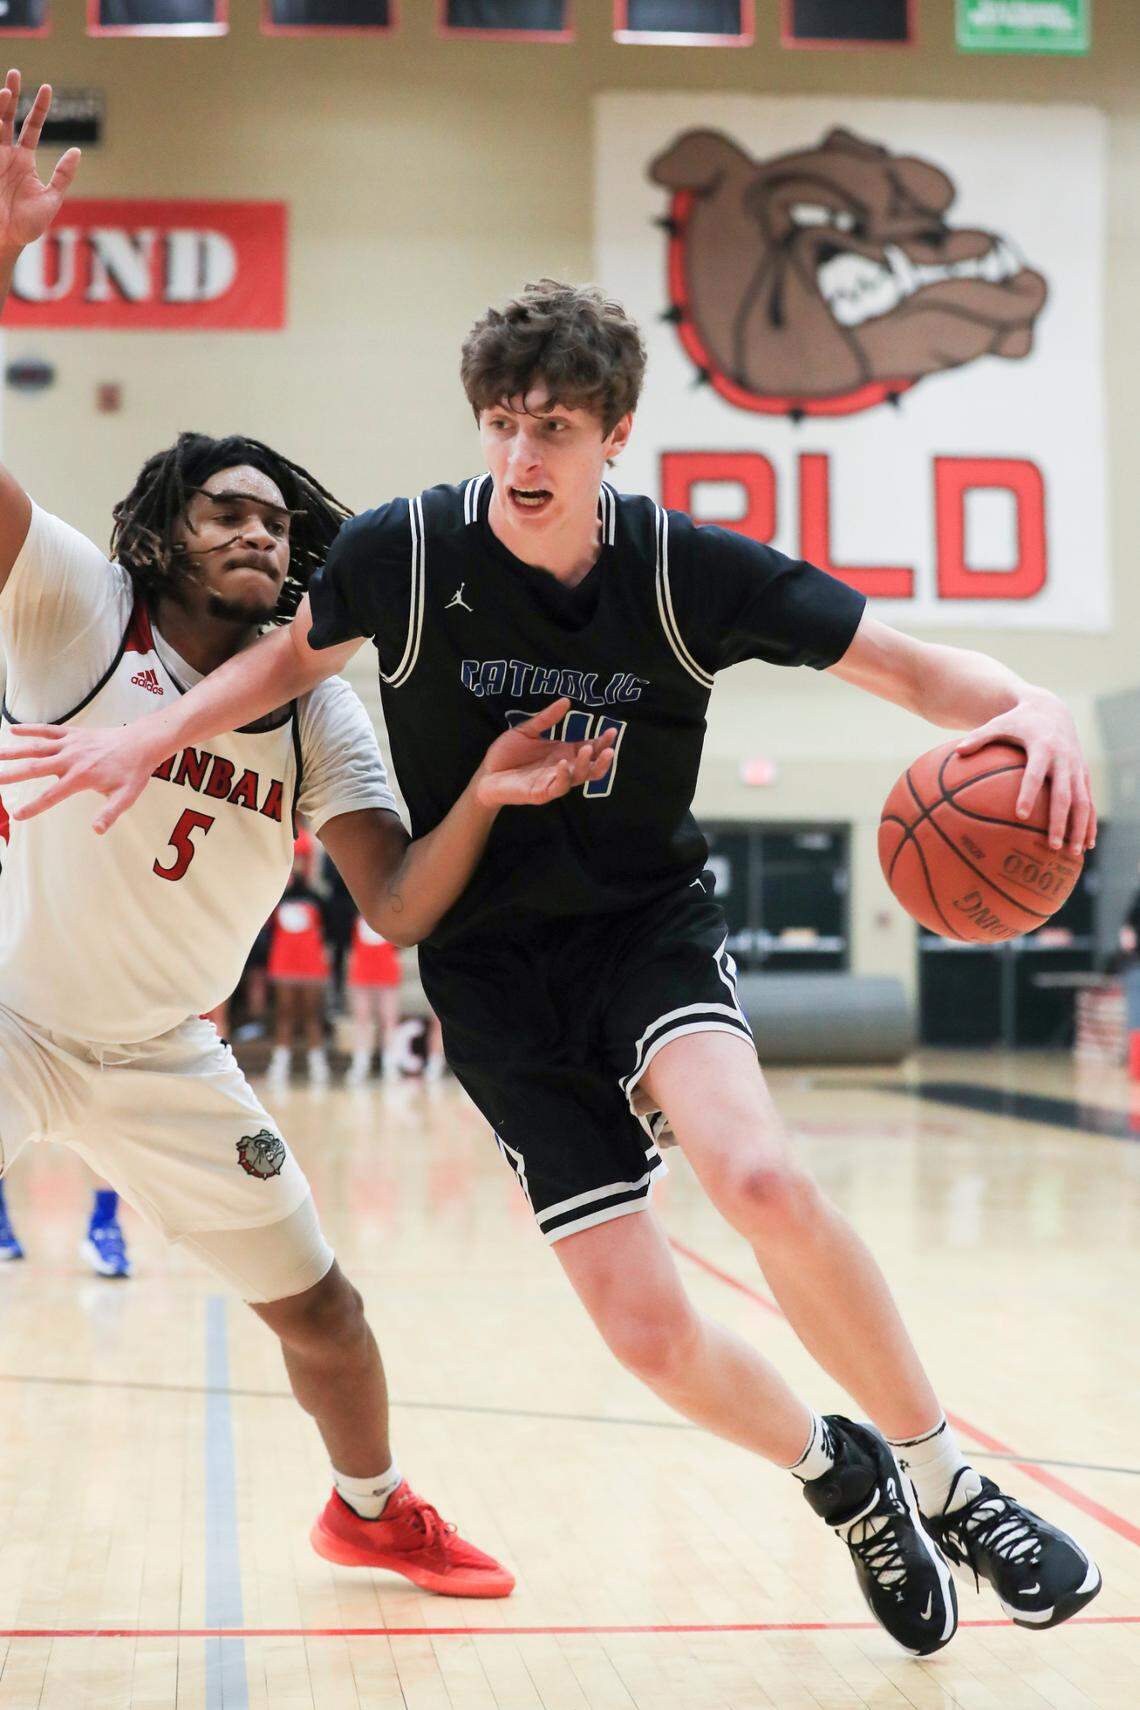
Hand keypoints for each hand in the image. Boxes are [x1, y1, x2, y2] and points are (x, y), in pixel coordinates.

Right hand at [0, 72, 79, 256]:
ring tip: (7, 90)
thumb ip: (63, 175)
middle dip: (12, 94)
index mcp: (24, 160)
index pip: (32, 126)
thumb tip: (76, 150)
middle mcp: (6, 154)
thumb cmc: (27, 225)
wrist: (5, 241)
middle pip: (8, 116)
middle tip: (15, 73)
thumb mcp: (51, 199)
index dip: (39, 108)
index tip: (48, 88)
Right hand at [0, 719, 165, 832]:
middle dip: (11, 775)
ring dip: (13, 751)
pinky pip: (48, 730)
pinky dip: (30, 729)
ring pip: (36, 747)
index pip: (51, 796)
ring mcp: (70, 744)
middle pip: (34, 768)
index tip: (16, 815)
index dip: (33, 807)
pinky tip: (13, 730)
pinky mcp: (73, 733)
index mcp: (81, 777)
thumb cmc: (134, 772)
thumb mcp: (126, 797)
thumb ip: (109, 814)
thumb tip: (96, 830)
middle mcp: (70, 759)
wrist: (142, 742)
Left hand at [474, 698, 614, 807]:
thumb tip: (566, 701)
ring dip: (585, 766)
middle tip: (608, 747)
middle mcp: (562, 768)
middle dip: (602, 758)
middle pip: (590, 767)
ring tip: (588, 751)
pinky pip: (557, 787)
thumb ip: (546, 718)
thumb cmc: (506, 754)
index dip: (601, 742)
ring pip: (578, 778)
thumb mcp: (526, 730)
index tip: (611, 731)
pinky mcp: (541, 793)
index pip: (588, 748)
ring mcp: (553, 781)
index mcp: (562, 753)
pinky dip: (562, 776)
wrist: (485, 774)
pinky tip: (563, 763)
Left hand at [957, 692, 1094, 851]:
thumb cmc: (1017, 721)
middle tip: (1052, 845)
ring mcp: (1077, 768)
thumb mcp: (997, 724)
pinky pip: (1089, 801)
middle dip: (1060, 821)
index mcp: (1042, 747)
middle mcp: (1064, 759)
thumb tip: (956, 752)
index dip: (1029, 793)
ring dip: (1080, 828)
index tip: (1020, 815)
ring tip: (1074, 854)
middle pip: (1065, 795)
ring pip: (1083, 802)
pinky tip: (1087, 845)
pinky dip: (1090, 822)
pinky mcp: (1084, 774)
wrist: (1051, 709)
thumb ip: (978, 738)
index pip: (1035, 774)